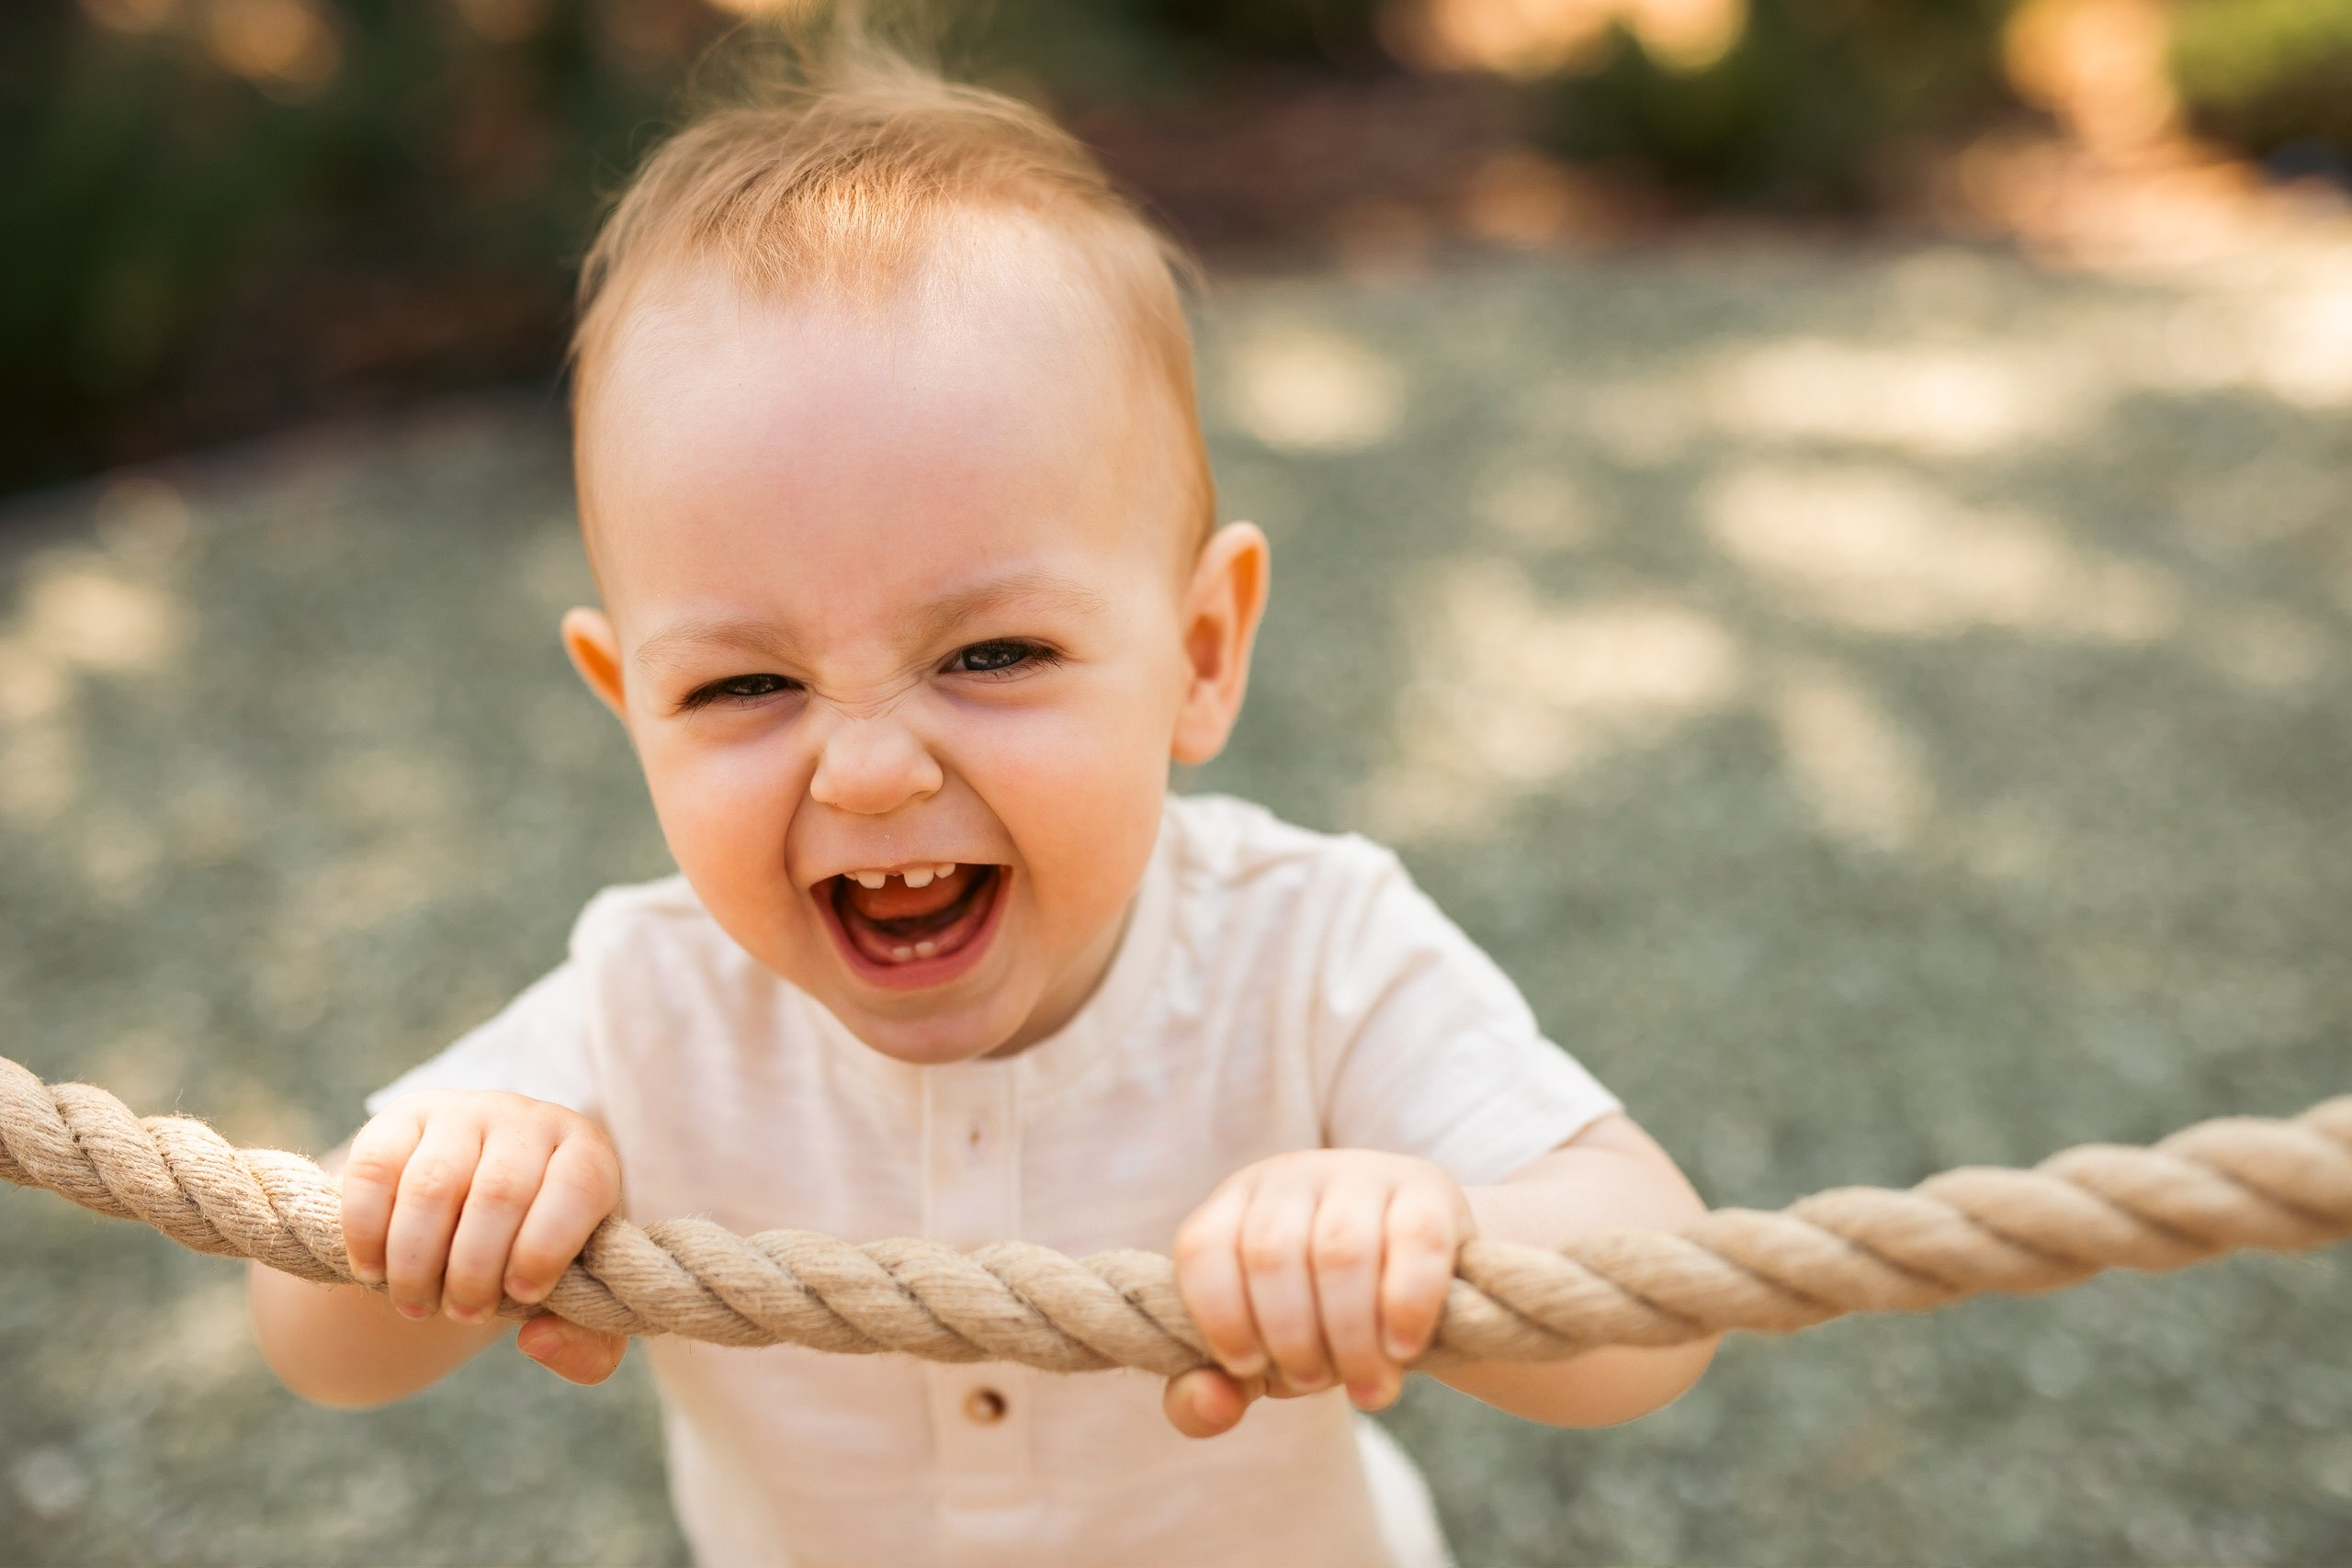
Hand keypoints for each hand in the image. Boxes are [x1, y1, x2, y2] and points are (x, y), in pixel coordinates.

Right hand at [341, 1089, 627, 1384]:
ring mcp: (459, 1114)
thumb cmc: (532, 1262)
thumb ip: (586, 1345)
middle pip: (501, 1192)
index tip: (522, 1296)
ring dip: (418, 1261)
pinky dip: (368, 1232)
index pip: (579, 1186)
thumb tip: (540, 1341)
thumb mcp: (573, 1304)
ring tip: (416, 1305)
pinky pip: (375, 1172)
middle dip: (476, 1270)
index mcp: (586, 1154)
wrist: (465, 1217)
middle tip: (464, 1314)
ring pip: (434, 1184)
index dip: (548, 1246)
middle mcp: (527, 1121)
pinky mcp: (397, 1122)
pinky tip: (373, 1271)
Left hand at [1165, 1149, 1472, 1437]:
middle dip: (1290, 1337)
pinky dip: (1406, 1307)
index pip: (1203, 1247)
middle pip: (1271, 1254)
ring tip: (1365, 1385)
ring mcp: (1363, 1175)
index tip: (1249, 1367)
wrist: (1424, 1284)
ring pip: (1339, 1250)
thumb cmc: (1320, 1321)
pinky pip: (1415, 1242)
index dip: (1220, 1316)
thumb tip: (1208, 1404)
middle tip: (1314, 1382)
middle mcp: (1293, 1178)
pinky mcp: (1429, 1190)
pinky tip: (1402, 1350)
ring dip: (1348, 1336)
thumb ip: (1208, 1394)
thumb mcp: (1261, 1361)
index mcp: (1236, 1206)